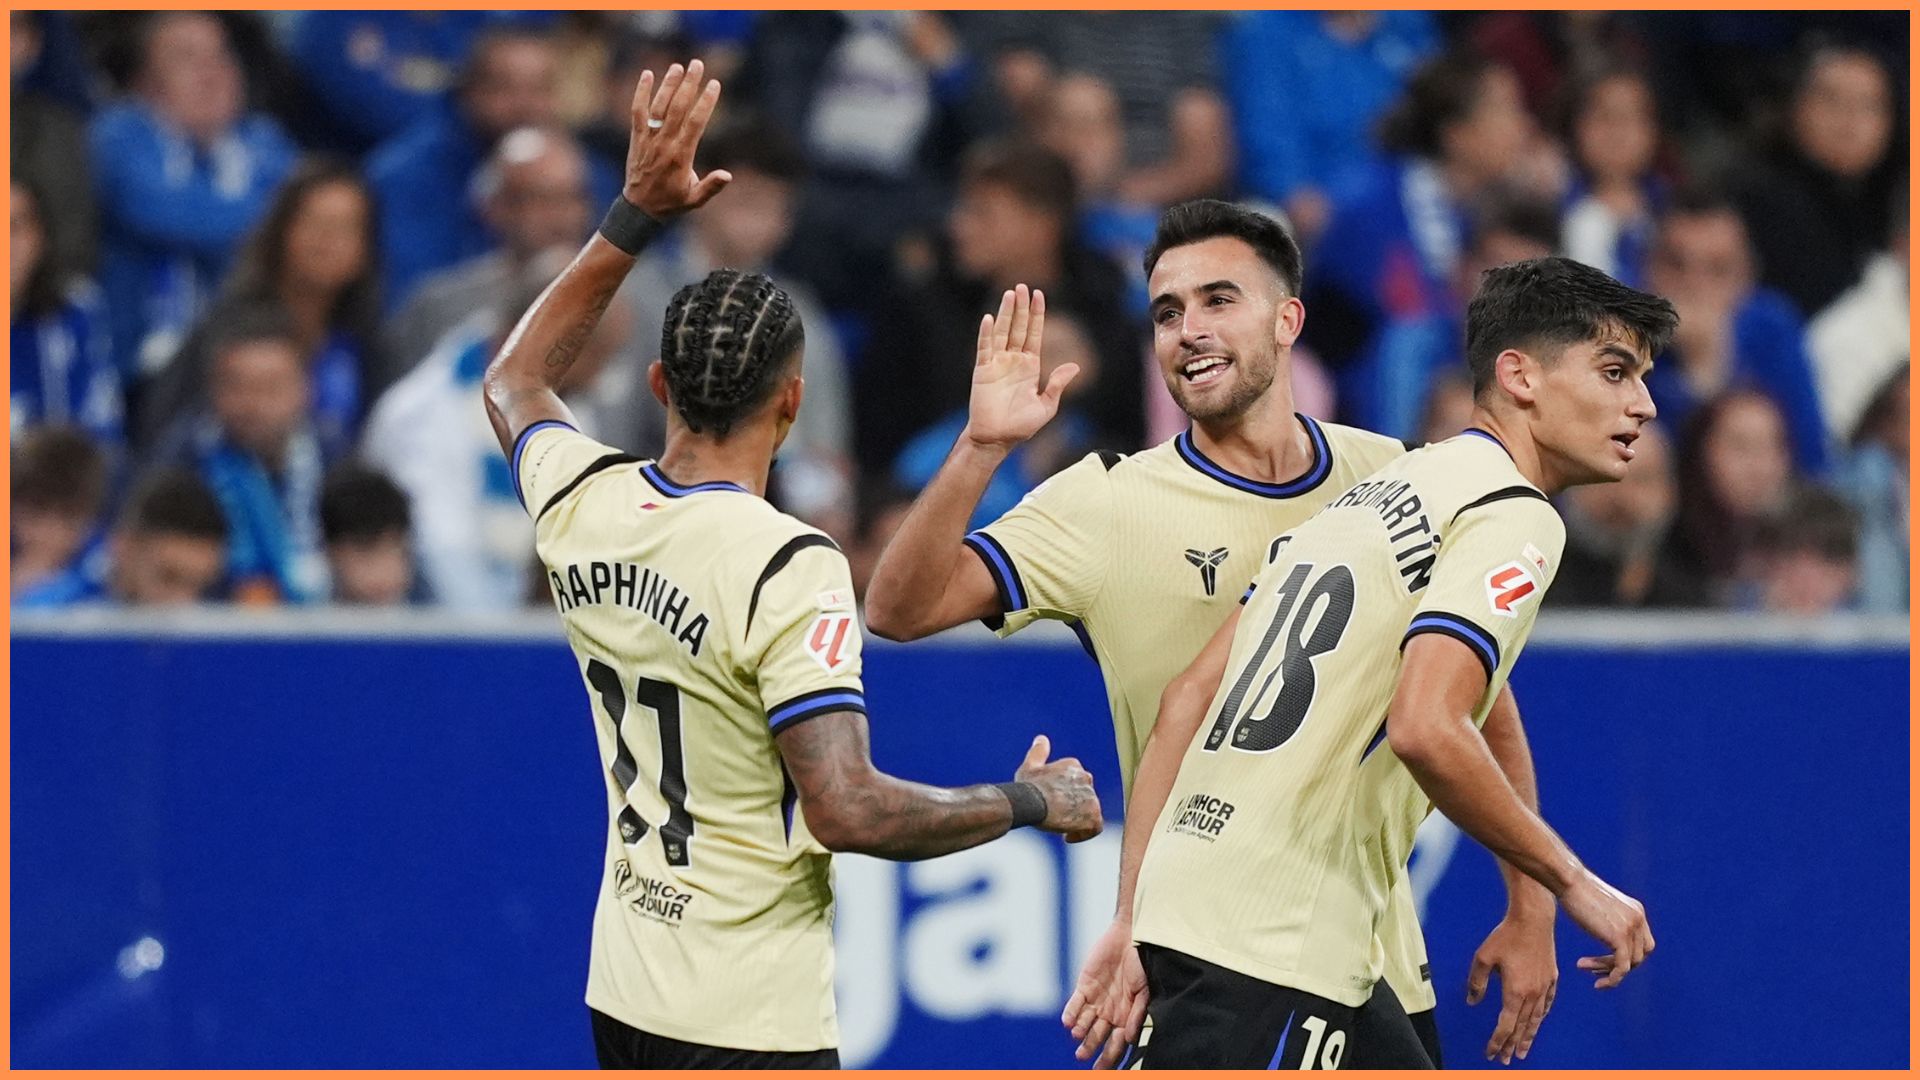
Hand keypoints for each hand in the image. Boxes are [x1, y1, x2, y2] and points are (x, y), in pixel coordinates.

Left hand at [623, 59, 731, 217]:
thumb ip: (711, 187)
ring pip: (658, 106)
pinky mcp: (637, 137)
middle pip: (677, 108)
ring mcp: (649, 139)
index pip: (695, 123)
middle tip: (697, 64)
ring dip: (668, 84)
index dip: (705, 102)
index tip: (714, 84)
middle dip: (688, 84)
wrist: (639, 209)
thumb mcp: (695, 200)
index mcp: (681, 156)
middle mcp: (664, 144)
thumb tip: (727, 176)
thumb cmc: (671, 203)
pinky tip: (647, 75)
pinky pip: (637, 112)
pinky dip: (641, 93)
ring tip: (678, 66)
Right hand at [962, 285, 1078, 452]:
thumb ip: (1057, 385)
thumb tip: (1074, 366)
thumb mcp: (1046, 406)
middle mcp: (1013, 360)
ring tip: (1010, 294)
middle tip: (1023, 286)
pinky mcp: (983, 371)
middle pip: (1018, 328)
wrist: (997, 439)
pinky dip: (987, 334)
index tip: (1039, 294)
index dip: (1037, 315)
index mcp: (1030, 366)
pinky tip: (990, 318)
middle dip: (1022, 307)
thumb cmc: (1021, 426)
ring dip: (1006, 313)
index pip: (1034, 334)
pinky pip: (985, 348)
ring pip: (1003, 332)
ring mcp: (997, 363)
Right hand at [1014, 735, 1100, 841]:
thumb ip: (1039, 752)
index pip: (1076, 782)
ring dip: (1077, 821)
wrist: (1031, 802)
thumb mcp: (1030, 766)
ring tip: (1059, 827)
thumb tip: (1042, 738)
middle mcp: (1086, 778)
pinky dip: (1083, 833)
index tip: (1052, 804)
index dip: (1065, 795)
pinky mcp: (1093, 815)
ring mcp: (1091, 797)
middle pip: (1084, 798)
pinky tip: (1068, 837)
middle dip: (1073, 808)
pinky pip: (1095, 827)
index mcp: (1073, 766)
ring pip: (1090, 813)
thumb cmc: (1028, 786)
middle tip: (1055, 817)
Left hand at [1063, 918, 1147, 1067]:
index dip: (1110, 1058)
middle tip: (1083, 1058)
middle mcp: (1109, 1013)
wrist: (1129, 937)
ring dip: (1080, 1031)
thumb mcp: (1144, 991)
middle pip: (1097, 1037)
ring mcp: (1096, 1001)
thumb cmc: (1142, 964)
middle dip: (1090, 1049)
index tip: (1103, 1071)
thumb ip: (1137, 1014)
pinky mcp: (1084, 987)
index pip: (1116, 1044)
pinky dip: (1071, 1013)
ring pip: (1084, 1023)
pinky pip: (1075, 1004)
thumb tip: (1129, 1038)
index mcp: (1125, 1018)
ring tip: (1078, 1036)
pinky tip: (1067, 1023)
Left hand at [1467, 910, 1556, 1063]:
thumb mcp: (1483, 958)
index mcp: (1515, 992)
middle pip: (1521, 1027)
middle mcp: (1532, 994)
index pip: (1505, 1026)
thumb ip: (1477, 982)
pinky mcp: (1552, 977)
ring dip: (1528, 1037)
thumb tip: (1473, 1001)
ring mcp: (1544, 987)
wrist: (1533, 919)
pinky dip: (1541, 1016)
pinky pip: (1547, 1003)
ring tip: (1524, 1051)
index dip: (1497, 1042)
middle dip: (1512, 1046)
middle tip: (1506, 1061)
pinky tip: (1539, 1021)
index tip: (1490, 1054)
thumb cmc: (1506, 936)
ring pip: (1536, 1019)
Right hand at [1560, 870, 1653, 989]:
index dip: (1627, 956)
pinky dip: (1612, 979)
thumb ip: (1609, 920)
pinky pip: (1622, 968)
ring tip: (1585, 969)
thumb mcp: (1599, 906)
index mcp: (1636, 911)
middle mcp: (1639, 919)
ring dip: (1608, 971)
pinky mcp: (1620, 937)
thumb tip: (1604, 931)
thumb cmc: (1574, 890)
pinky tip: (1598, 984)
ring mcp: (1631, 927)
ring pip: (1630, 963)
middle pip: (1639, 955)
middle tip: (1594, 970)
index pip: (1643, 944)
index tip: (1604, 961)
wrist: (1569, 881)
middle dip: (1617, 965)